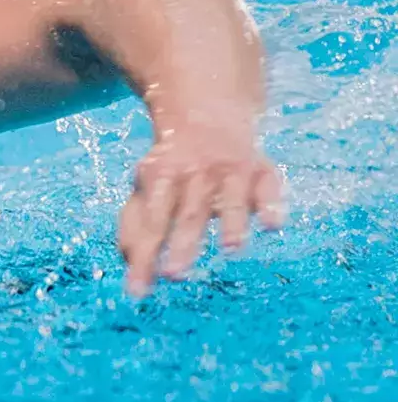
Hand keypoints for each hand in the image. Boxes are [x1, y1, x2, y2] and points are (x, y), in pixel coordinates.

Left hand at [117, 127, 284, 296]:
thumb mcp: (146, 187)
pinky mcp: (261, 169)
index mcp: (160, 177)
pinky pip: (270, 186)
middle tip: (174, 275)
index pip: (151, 221)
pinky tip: (273, 225)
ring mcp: (230, 170)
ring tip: (230, 248)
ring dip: (231, 222)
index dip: (144, 254)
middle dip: (182, 243)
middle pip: (188, 212)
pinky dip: (273, 204)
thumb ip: (135, 224)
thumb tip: (128, 263)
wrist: (206, 111)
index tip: (138, 290)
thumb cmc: (171, 165)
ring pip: (231, 198)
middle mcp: (195, 173)